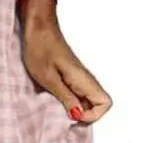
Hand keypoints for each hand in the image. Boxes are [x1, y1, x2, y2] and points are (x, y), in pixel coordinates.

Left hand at [20, 3, 111, 123]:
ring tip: (57, 108)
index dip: (92, 116)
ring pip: (87, 100)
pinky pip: (77, 94)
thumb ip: (65, 97)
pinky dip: (69, 101)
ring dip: (76, 109)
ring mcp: (79, 78)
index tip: (73, 115)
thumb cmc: (40, 48)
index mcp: (83, 79)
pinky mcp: (71, 76)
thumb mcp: (48, 77)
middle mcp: (85, 79)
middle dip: (84, 115)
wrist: (37, 26)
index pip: (105, 103)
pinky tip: (54, 99)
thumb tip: (78, 115)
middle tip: (64, 116)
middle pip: (98, 105)